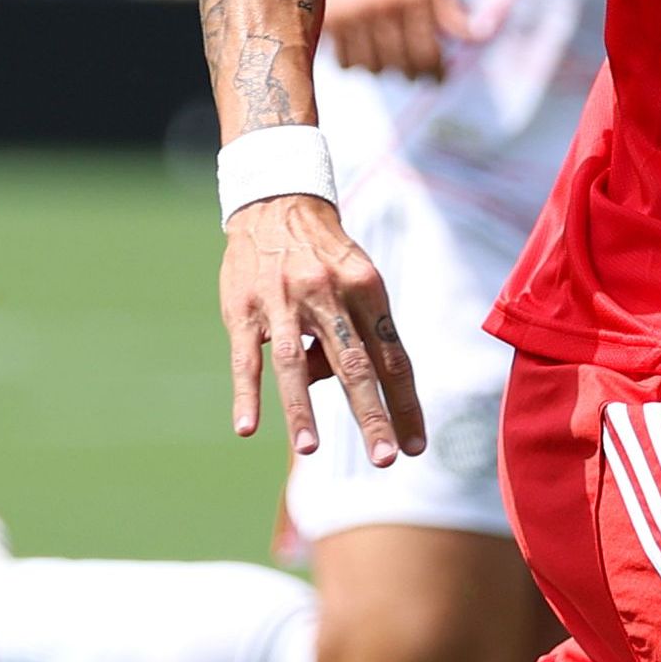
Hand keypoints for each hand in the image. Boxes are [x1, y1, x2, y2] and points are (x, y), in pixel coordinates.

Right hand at [219, 190, 425, 462]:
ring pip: (297, 363)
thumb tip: (334, 383)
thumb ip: (355, 333)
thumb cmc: (324, 256)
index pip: (393, 358)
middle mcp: (329, 294)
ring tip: (311, 449)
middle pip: (356, 365)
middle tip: (385, 459)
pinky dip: (247, 395)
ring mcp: (284, 302)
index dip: (406, 404)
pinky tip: (247, 427)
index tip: (416, 447)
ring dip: (303, 410)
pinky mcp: (244, 309)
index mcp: (367, 289)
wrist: (275, 203)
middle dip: (372, 415)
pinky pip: (247, 358)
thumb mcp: (354, 280)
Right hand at [317, 0, 470, 79]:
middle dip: (408, 72)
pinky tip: (358, 46)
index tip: (437, 79)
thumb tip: (477, 38)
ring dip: (379, 67)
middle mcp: (384, 7)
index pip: (428, 55)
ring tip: (382, 52)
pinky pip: (346, 61)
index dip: (435, 74)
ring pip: (371, 68)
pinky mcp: (329, 20)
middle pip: (399, 66)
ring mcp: (354, 15)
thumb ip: (449, 13)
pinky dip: (354, 61)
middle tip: (410, 70)